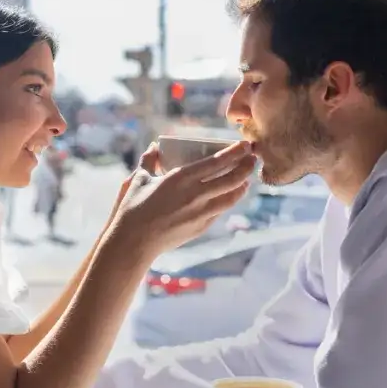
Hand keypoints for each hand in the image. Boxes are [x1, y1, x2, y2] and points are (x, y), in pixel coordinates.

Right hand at [108, 140, 255, 257]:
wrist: (134, 242)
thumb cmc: (133, 208)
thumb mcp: (139, 179)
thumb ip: (148, 160)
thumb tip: (154, 146)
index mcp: (182, 177)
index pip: (217, 162)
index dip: (235, 152)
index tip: (245, 145)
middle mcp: (196, 194)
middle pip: (232, 178)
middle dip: (246, 167)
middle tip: (252, 159)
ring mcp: (201, 212)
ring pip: (231, 197)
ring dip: (242, 186)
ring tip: (246, 179)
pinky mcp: (201, 227)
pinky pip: (220, 211)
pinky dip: (228, 201)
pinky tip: (230, 197)